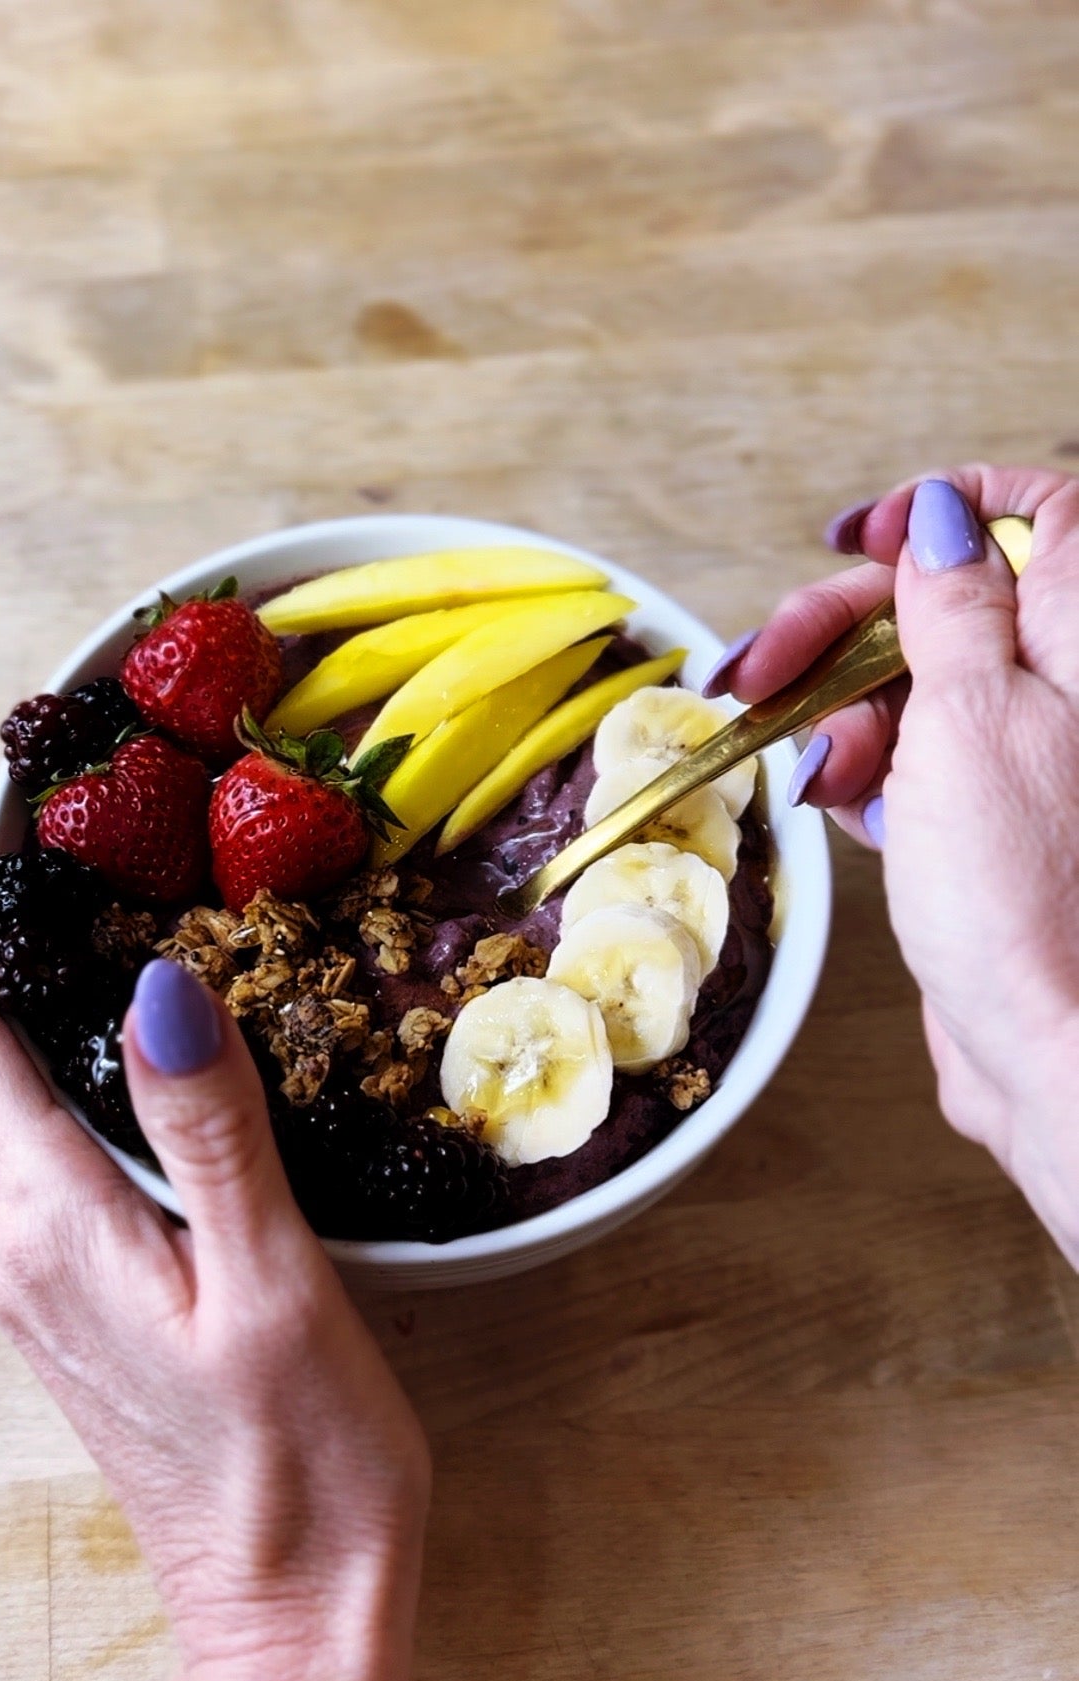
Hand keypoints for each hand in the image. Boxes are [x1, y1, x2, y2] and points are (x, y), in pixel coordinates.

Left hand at [0, 804, 429, 1680]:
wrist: (286, 1607)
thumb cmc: (301, 1463)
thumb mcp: (274, 1287)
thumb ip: (210, 1132)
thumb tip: (158, 986)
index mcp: (51, 1226)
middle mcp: (14, 1243)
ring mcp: (31, 1275)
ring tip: (14, 905)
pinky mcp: (64, 1295)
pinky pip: (1, 1148)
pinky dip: (2, 1060)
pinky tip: (61, 1034)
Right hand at [712, 465, 1078, 1268]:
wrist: (1046, 1042)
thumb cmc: (1025, 889)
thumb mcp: (970, 715)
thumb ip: (951, 604)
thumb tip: (940, 515)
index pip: (1029, 514)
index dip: (937, 512)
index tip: (860, 541)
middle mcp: (1060, 683)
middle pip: (938, 601)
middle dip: (837, 627)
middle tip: (759, 666)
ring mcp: (1020, 751)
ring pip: (906, 683)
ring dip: (838, 715)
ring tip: (818, 772)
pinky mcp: (981, 814)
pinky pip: (906, 757)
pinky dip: (860, 771)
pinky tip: (838, 802)